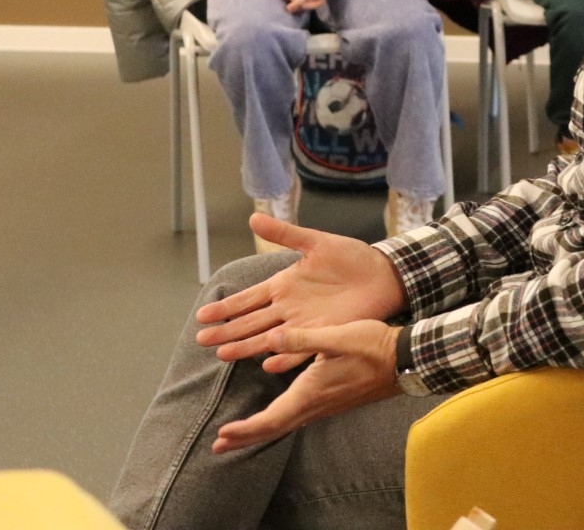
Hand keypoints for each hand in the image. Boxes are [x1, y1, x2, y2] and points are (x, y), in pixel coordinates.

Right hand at [195, 215, 407, 371]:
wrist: (382, 274)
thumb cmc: (350, 258)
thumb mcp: (315, 242)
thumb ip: (284, 233)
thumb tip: (252, 218)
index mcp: (284, 285)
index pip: (247, 298)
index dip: (226, 307)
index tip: (202, 315)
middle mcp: (289, 308)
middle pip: (250, 322)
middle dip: (226, 331)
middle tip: (201, 340)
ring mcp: (305, 323)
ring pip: (268, 338)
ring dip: (246, 346)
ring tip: (222, 355)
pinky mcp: (324, 333)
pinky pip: (301, 348)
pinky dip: (286, 357)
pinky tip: (269, 365)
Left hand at [211, 320, 400, 452]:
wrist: (404, 360)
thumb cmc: (373, 346)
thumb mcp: (337, 335)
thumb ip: (303, 339)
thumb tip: (271, 338)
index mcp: (311, 391)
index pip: (271, 419)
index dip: (245, 429)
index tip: (222, 434)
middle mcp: (315, 404)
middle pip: (274, 429)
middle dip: (245, 438)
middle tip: (218, 446)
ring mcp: (325, 405)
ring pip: (285, 424)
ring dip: (258, 431)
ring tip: (238, 434)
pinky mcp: (332, 400)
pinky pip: (297, 418)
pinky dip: (277, 422)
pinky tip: (275, 416)